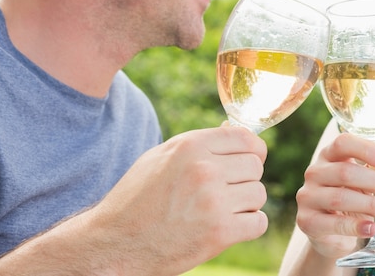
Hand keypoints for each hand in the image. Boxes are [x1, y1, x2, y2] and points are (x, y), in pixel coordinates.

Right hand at [87, 125, 267, 274]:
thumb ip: (199, 144)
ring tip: (222, 210)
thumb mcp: (161, 157)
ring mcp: (213, 201)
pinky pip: (258, 222)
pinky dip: (248, 226)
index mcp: (190, 146)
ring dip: (246, 204)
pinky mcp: (220, 233)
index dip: (253, 150)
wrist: (115, 242)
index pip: (246, 138)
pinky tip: (228, 227)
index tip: (249, 160)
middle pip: (255, 166)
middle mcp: (205, 169)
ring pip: (258, 194)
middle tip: (227, 191)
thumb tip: (233, 131)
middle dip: (246, 178)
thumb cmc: (137, 198)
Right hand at [295, 132, 374, 258]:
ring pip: (340, 197)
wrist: (331, 234)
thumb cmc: (351, 200)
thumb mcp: (367, 183)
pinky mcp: (307, 221)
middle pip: (344, 171)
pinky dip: (355, 226)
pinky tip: (372, 228)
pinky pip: (333, 223)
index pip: (342, 143)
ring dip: (371, 204)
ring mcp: (307, 197)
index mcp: (328, 156)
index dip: (365, 149)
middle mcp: (314, 173)